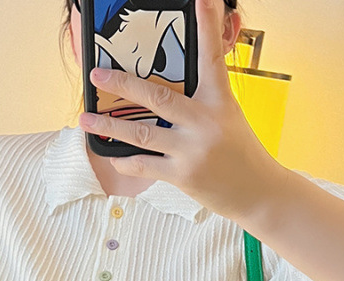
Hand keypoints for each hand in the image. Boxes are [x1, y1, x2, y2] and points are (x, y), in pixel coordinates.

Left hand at [78, 0, 288, 222]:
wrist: (258, 193)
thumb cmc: (241, 153)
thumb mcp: (228, 118)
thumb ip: (202, 101)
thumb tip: (165, 92)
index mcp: (220, 101)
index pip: (212, 57)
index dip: (206, 25)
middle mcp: (205, 123)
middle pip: (157, 97)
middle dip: (122, 84)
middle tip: (96, 75)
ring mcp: (192, 151)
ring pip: (141, 133)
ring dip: (109, 126)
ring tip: (85, 120)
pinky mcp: (183, 175)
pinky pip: (144, 166)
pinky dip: (125, 161)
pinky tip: (112, 156)